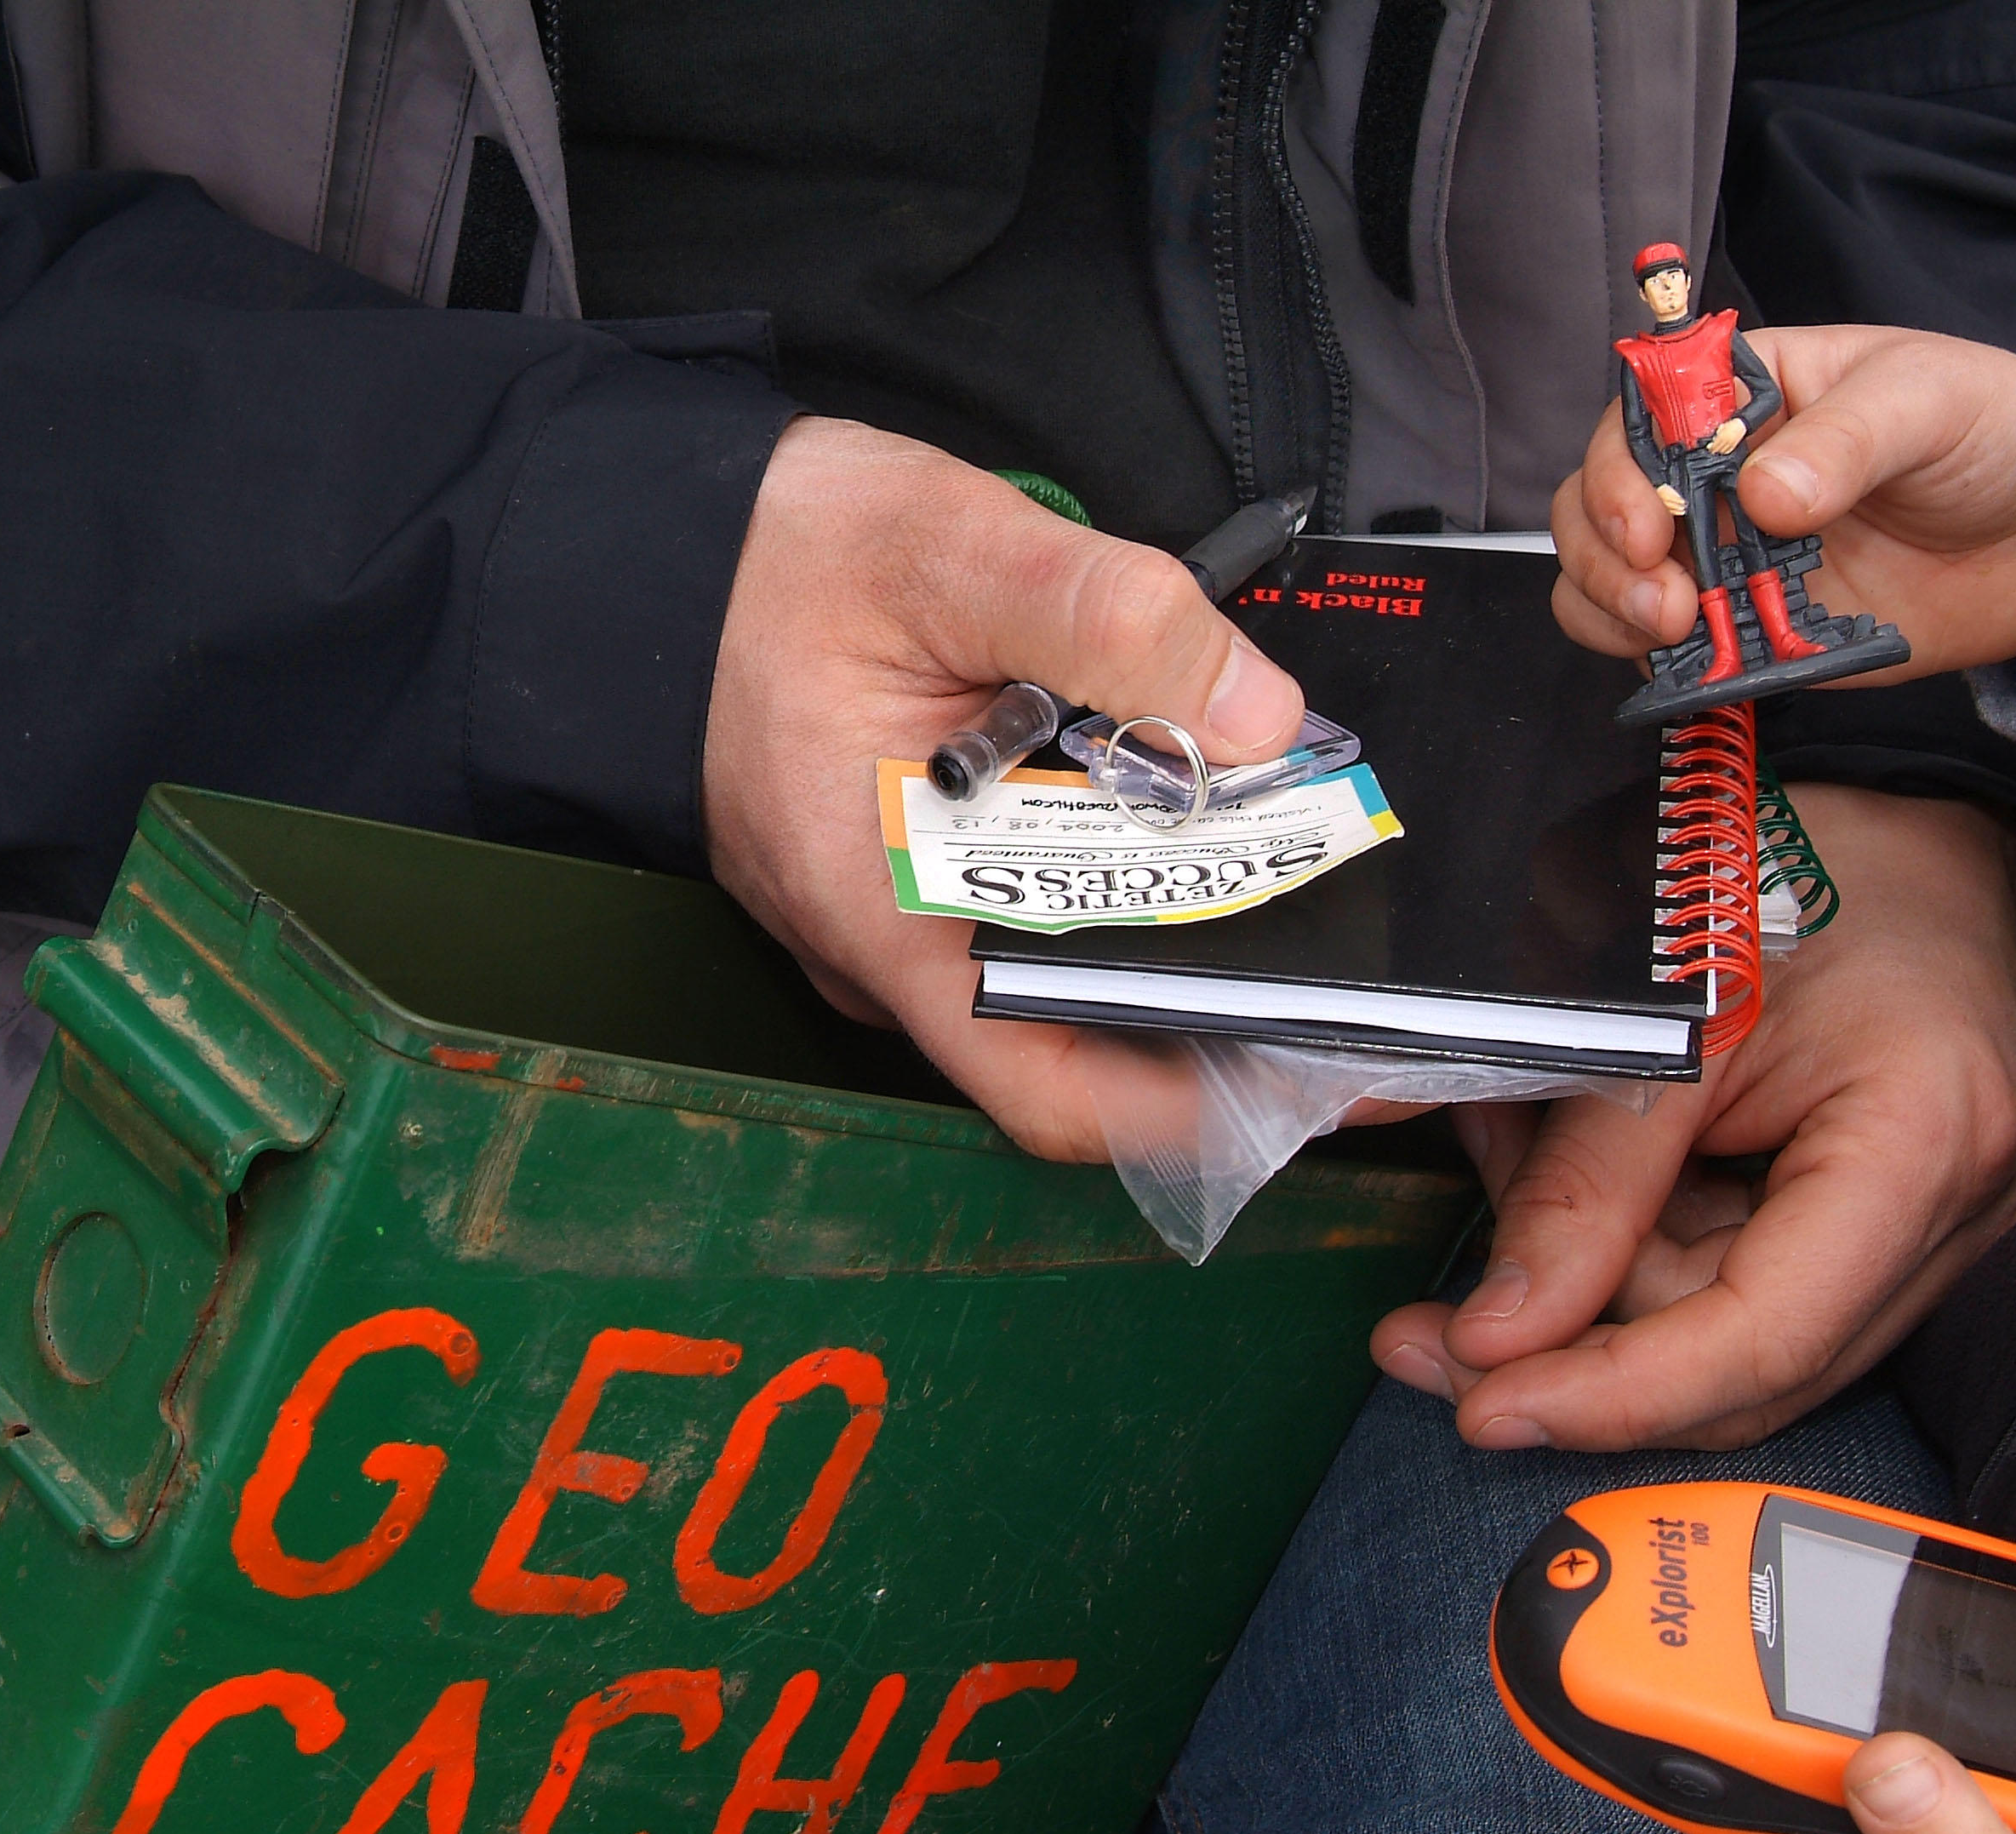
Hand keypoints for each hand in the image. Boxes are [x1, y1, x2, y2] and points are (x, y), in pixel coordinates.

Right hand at [704, 418, 1306, 1160]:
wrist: (641, 549)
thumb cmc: (768, 559)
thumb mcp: (949, 547)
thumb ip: (1112, 616)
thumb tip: (1262, 712)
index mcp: (891, 920)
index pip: (1059, 1090)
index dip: (1206, 1104)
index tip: (1331, 1071)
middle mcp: (895, 960)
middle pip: (1091, 1044)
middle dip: (1233, 1017)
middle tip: (1373, 975)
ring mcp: (903, 930)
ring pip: (1070, 981)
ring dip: (1188, 945)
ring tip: (1322, 893)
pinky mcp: (916, 885)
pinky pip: (1037, 919)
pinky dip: (1132, 891)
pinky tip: (1212, 827)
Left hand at [1371, 783, 2015, 1450]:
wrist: (1900, 816)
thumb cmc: (1801, 867)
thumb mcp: (1669, 1012)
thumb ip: (1587, 1185)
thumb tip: (1495, 1341)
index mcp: (1922, 1147)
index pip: (1760, 1339)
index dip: (1613, 1395)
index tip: (1482, 1408)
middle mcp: (1952, 1219)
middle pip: (1742, 1370)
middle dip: (1579, 1357)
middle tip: (1427, 1335)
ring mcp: (1926, 1234)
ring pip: (1725, 1338)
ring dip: (1595, 1284)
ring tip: (1509, 1153)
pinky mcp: (1880, 1232)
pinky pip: (1738, 1289)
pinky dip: (1637, 1247)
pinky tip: (1568, 1169)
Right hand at [1552, 326, 2015, 675]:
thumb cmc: (1993, 432)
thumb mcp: (1929, 403)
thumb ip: (1848, 440)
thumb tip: (1765, 496)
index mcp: (1745, 391)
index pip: (1638, 416)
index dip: (1620, 471)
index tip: (1650, 526)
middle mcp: (1714, 473)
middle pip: (1596, 502)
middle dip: (1603, 553)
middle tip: (1662, 600)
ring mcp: (1724, 554)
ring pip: (1606, 578)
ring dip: (1609, 609)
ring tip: (1670, 631)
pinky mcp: (1749, 627)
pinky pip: (1667, 650)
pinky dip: (1654, 664)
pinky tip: (1688, 665)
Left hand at [1706, 417, 1745, 455]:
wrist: (1741, 425)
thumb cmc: (1731, 424)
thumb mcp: (1722, 427)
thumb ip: (1717, 433)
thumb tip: (1713, 439)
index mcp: (1722, 436)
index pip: (1714, 445)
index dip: (1711, 448)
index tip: (1709, 448)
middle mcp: (1726, 441)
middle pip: (1718, 449)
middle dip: (1714, 450)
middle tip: (1712, 450)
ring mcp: (1730, 444)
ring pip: (1723, 451)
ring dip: (1719, 451)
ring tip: (1717, 450)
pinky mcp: (1734, 445)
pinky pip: (1728, 451)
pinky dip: (1725, 452)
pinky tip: (1723, 451)